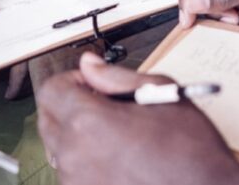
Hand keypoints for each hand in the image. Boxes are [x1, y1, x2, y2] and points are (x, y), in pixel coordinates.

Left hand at [37, 52, 238, 184]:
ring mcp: (78, 182)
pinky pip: (74, 174)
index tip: (91, 84)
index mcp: (89, 122)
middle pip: (49, 119)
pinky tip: (119, 159)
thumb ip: (115, 76)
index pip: (52, 90)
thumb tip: (89, 65)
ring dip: (79, 136)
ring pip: (60, 149)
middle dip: (70, 106)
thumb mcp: (159, 93)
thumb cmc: (190, 151)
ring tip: (117, 136)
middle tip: (103, 107)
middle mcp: (75, 155)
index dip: (72, 80)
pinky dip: (88, 162)